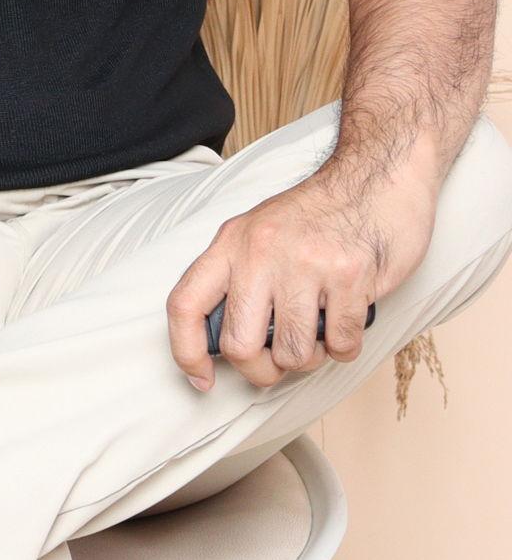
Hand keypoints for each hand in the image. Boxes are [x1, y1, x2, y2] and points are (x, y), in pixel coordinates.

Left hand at [167, 157, 435, 390]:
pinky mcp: (350, 278)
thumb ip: (237, 277)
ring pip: (293, 354)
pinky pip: (341, 346)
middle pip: (240, 346)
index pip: (185, 304)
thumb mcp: (257, 233)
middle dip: (261, 370)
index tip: (201, 379)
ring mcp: (306, 265)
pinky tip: (346, 318)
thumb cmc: (315, 217)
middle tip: (279, 361)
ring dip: (308, 357)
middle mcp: (260, 252)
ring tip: (317, 329)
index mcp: (230, 243)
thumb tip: (224, 340)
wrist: (373, 180)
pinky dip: (345, 346)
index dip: (185, 351)